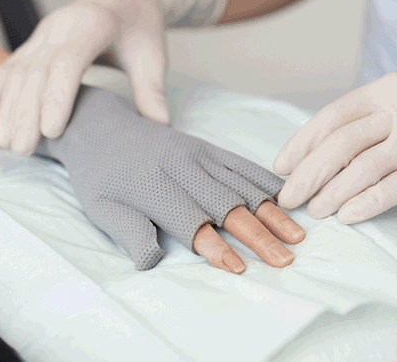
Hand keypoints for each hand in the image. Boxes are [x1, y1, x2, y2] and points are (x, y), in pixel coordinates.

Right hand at [0, 0, 229, 155]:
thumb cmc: (141, 27)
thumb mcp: (154, 55)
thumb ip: (153, 90)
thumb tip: (160, 129)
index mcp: (92, 24)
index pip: (67, 63)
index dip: (56, 97)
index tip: (50, 132)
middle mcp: (60, 25)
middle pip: (36, 71)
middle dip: (26, 112)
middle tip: (23, 150)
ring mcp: (43, 32)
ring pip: (17, 70)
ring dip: (8, 107)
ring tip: (6, 143)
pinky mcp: (34, 41)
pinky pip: (8, 66)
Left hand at [41, 87, 303, 271]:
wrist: (101, 127)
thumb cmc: (100, 176)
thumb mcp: (100, 208)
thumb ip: (129, 233)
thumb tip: (152, 261)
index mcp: (152, 186)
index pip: (190, 222)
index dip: (215, 247)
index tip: (240, 269)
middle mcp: (181, 167)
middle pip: (227, 205)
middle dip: (258, 235)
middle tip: (284, 260)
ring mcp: (198, 154)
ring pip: (242, 184)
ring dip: (271, 211)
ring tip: (297, 236)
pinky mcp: (207, 147)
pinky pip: (242, 164)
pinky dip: (267, 181)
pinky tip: (287, 197)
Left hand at [273, 71, 396, 223]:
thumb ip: (374, 117)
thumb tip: (329, 151)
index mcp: (385, 90)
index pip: (330, 118)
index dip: (301, 144)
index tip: (281, 167)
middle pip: (339, 144)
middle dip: (307, 174)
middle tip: (287, 199)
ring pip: (362, 168)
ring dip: (332, 193)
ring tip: (314, 212)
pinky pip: (396, 186)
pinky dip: (368, 203)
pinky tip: (348, 217)